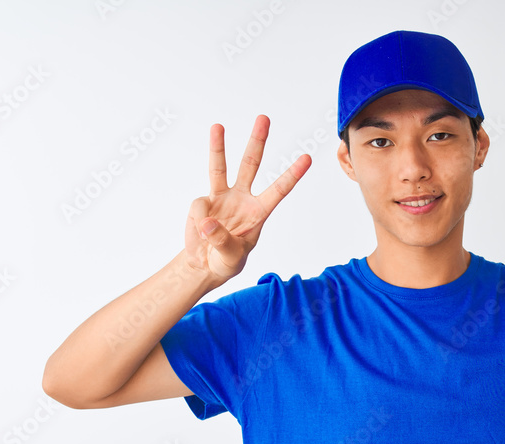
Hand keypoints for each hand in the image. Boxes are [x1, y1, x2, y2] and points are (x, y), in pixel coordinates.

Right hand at [184, 115, 310, 285]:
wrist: (203, 263)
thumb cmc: (226, 260)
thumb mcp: (230, 258)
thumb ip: (221, 241)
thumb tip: (207, 222)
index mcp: (259, 212)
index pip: (279, 190)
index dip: (292, 174)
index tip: (307, 158)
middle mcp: (242, 198)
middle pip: (251, 164)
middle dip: (257, 141)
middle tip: (264, 118)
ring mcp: (222, 197)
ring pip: (221, 167)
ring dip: (219, 146)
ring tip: (218, 126)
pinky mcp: (203, 202)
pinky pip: (199, 206)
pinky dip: (198, 221)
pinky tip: (201, 233)